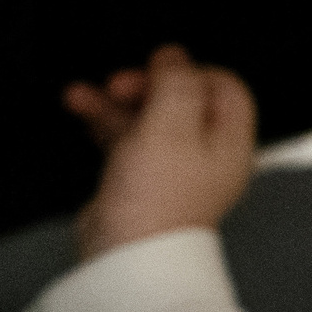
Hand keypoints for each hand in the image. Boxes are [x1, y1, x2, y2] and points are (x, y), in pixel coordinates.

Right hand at [66, 45, 256, 259]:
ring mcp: (174, 166)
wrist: (127, 255)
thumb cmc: (158, 197)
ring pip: (149, 118)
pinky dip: (106, 121)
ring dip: (116, 101)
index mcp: (231, 140)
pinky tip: (81, 109)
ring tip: (83, 93)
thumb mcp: (171, 126)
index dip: (191, 71)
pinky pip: (127, 138)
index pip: (225, 88)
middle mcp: (208, 152)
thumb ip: (177, 84)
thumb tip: (175, 56)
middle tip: (118, 84)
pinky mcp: (142, 179)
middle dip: (147, 85)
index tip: (158, 69)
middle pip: (184, 99)